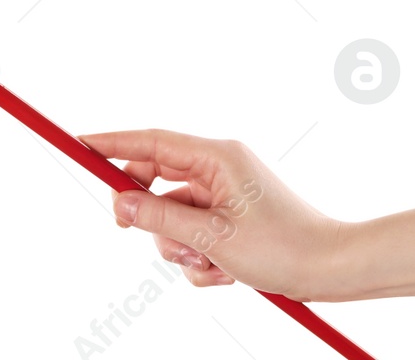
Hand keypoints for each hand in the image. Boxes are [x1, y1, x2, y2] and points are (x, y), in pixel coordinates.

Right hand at [79, 129, 347, 300]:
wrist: (336, 270)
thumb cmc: (285, 247)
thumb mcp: (211, 236)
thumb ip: (159, 217)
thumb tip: (119, 204)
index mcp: (216, 157)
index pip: (150, 142)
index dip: (111, 143)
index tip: (79, 144)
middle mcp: (219, 169)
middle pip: (156, 180)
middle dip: (148, 214)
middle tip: (128, 230)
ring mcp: (225, 195)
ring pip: (172, 214)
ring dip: (178, 245)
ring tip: (208, 264)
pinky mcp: (232, 221)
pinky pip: (194, 234)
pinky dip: (199, 258)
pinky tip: (224, 273)